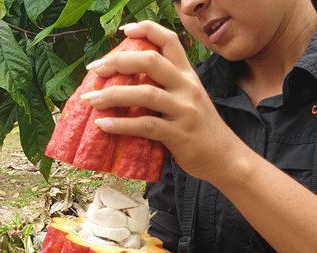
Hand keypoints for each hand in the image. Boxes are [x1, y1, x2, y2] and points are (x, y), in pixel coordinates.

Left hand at [82, 20, 246, 182]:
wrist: (225, 157)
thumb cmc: (200, 129)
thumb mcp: (189, 100)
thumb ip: (166, 88)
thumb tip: (127, 84)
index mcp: (188, 75)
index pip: (169, 40)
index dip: (146, 29)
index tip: (124, 31)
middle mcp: (187, 87)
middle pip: (151, 61)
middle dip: (118, 62)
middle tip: (95, 70)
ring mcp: (184, 110)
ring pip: (145, 93)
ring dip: (112, 95)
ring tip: (91, 100)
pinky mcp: (179, 134)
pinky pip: (145, 126)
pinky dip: (121, 125)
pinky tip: (103, 125)